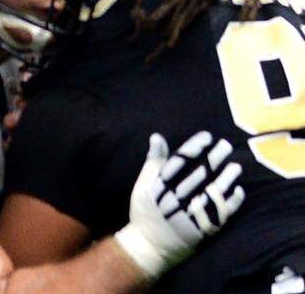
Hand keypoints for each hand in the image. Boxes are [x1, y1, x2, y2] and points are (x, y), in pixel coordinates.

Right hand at [114, 131, 244, 280]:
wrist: (150, 245)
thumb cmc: (145, 211)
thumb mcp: (143, 184)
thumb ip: (153, 161)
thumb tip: (157, 136)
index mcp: (161, 186)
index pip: (180, 162)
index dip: (194, 148)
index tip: (206, 136)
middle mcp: (177, 198)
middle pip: (199, 174)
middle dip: (214, 159)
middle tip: (226, 145)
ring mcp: (191, 214)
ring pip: (212, 192)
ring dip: (226, 179)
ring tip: (236, 167)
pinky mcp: (203, 228)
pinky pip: (220, 214)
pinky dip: (230, 202)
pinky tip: (239, 190)